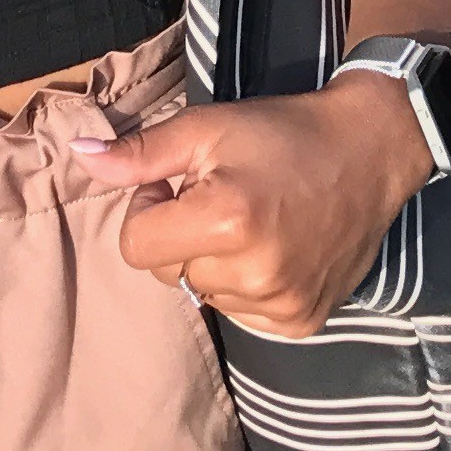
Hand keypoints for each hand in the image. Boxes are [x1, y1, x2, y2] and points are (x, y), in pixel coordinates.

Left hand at [84, 77, 433, 336]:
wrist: (370, 151)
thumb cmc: (282, 132)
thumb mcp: (206, 127)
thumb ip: (140, 154)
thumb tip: (80, 159)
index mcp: (225, 221)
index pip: (135, 246)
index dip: (150, 208)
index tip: (181, 183)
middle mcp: (253, 273)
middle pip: (169, 273)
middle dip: (181, 235)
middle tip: (221, 197)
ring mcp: (281, 305)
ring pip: (205, 295)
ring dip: (216, 262)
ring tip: (255, 221)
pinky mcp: (302, 323)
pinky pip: (243, 316)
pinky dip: (247, 286)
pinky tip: (275, 249)